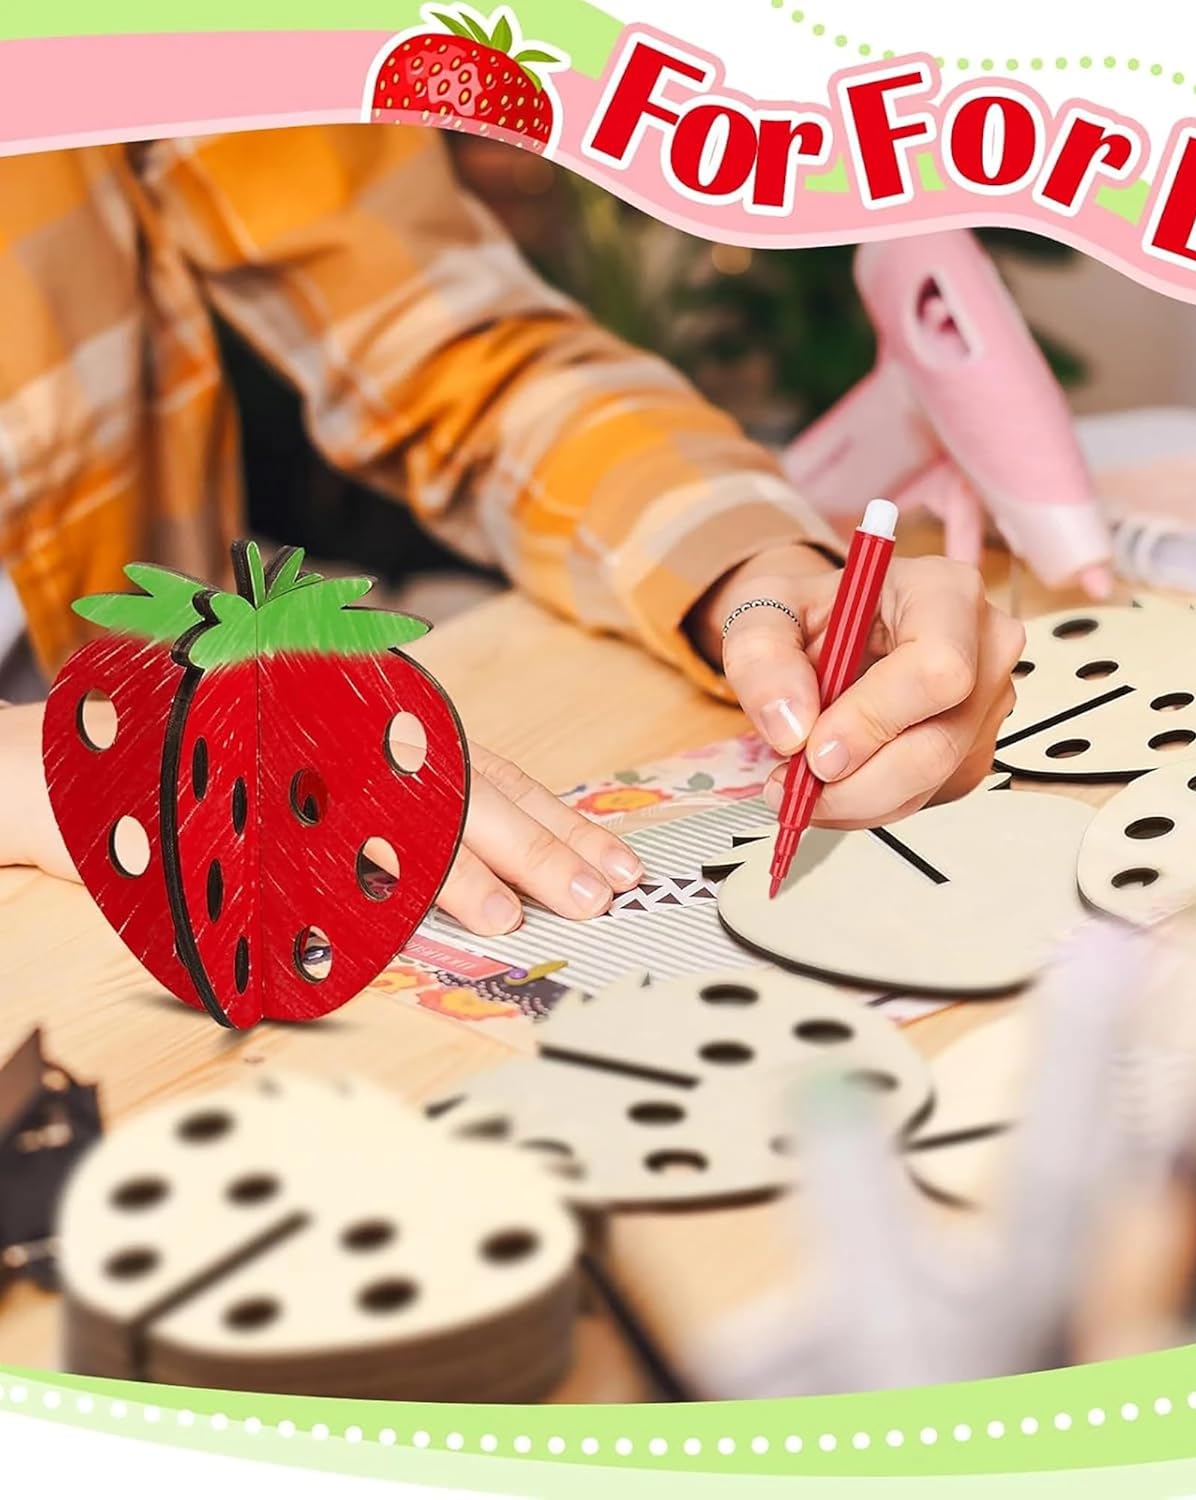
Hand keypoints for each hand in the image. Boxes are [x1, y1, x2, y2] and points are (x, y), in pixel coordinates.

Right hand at [0, 704, 641, 934]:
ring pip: (398, 815)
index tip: (615, 861)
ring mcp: (304, 761)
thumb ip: (410, 813)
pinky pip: (310, 842)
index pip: (495, 779)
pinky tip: (401, 911)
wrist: (95, 755)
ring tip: (514, 916)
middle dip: (539, 847)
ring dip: (461, 870)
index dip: (559, 821)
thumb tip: (504, 877)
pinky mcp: (245, 798)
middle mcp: (357, 736)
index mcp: (389, 731)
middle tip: (598, 891)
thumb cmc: (238, 769)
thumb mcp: (343, 781)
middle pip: (468, 793)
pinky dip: (355, 877)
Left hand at [693, 544, 1024, 826]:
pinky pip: (921, 799)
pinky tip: (830, 780)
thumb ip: (762, 656)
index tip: (813, 748)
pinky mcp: (971, 754)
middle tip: (793, 783)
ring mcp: (986, 708)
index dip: (873, 719)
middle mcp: (984, 650)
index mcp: (946, 593)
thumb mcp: (764, 608)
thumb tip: (791, 727)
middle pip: (938, 745)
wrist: (829, 631)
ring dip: (851, 800)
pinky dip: (864, 806)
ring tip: (795, 781)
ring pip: (927, 784)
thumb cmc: (812, 610)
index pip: (938, 668)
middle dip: (856, 782)